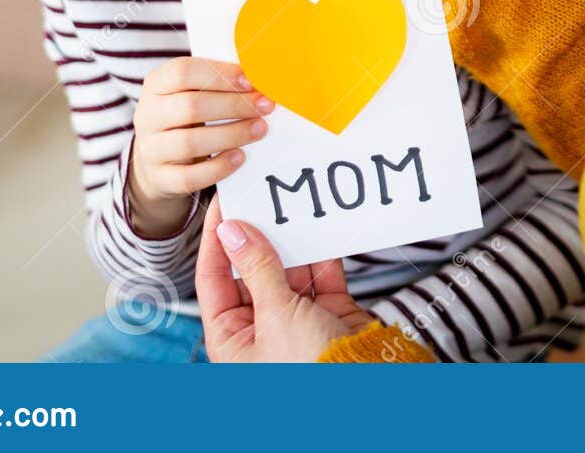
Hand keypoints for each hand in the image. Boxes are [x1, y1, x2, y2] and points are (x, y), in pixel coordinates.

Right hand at [126, 57, 272, 237]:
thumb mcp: (191, 92)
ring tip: (260, 129)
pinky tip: (240, 157)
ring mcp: (150, 149)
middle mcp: (148, 116)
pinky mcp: (160, 178)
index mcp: (156, 85)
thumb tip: (260, 76)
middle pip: (190, 106)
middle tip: (265, 106)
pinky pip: (189, 177)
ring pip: (189, 142)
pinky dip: (218, 167)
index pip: (182, 72)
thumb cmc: (185, 117)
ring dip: (231, 134)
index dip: (220, 74)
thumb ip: (217, 82)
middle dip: (234, 105)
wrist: (156, 160)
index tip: (251, 81)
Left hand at [196, 195, 375, 361]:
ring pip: (286, 271)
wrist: (371, 382)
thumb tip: (233, 231)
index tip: (223, 205)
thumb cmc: (312, 369)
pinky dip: (320, 254)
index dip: (216, 241)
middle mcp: (260, 330)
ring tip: (289, 210)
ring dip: (289, 243)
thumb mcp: (277, 315)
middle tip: (259, 200)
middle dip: (256, 238)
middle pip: (250, 273)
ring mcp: (294, 322)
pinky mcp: (326, 313)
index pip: (213, 280)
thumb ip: (257, 268)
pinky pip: (319, 276)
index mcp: (232, 340)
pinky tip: (319, 230)